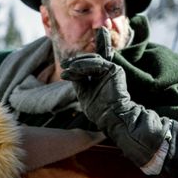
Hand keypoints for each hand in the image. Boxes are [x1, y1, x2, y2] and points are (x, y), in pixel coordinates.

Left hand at [61, 53, 169, 169]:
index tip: (63, 72)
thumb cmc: (99, 110)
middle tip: (63, 65)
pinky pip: (97, 63)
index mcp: (101, 77)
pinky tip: (74, 68)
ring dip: (78, 63)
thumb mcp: (83, 93)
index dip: (74, 67)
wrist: (111, 117)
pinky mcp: (115, 70)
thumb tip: (69, 71)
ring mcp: (112, 70)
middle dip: (75, 62)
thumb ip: (78, 82)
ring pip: (92, 60)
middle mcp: (107, 72)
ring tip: (68, 68)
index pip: (86, 67)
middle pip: (89, 60)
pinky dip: (84, 65)